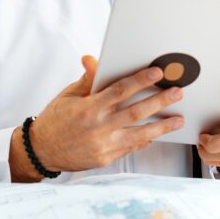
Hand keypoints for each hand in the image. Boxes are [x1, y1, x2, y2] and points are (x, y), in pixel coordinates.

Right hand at [11, 55, 184, 178]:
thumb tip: (94, 60)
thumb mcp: (69, 96)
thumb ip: (87, 80)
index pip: (120, 91)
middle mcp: (99, 127)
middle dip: (160, 101)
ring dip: (161, 126)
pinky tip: (156, 135)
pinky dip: (144, 141)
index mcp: (89, 108)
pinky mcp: (106, 158)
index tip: (157, 73)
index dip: (140, 81)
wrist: (41, 151)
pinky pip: (130, 148)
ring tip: (178, 119)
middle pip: (136, 112)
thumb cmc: (55, 120)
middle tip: (177, 93)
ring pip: (139, 134)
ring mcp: (104, 145)